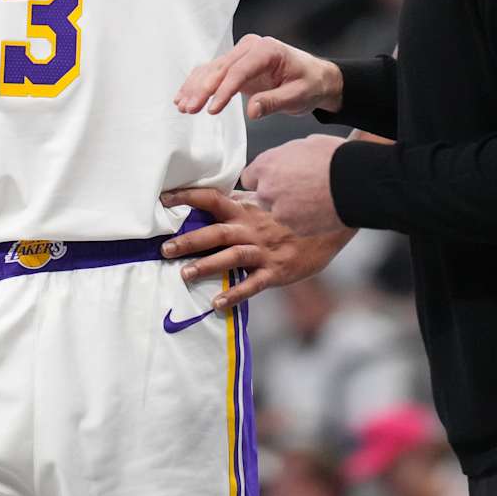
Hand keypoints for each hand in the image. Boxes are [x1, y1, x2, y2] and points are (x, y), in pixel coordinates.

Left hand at [159, 187, 353, 308]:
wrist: (333, 221)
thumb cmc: (296, 211)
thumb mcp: (269, 198)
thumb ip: (243, 198)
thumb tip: (221, 192)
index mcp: (246, 209)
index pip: (211, 199)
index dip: (187, 197)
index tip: (163, 199)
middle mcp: (251, 228)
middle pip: (215, 232)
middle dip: (188, 240)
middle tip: (164, 249)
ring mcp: (264, 250)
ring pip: (231, 256)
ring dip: (206, 265)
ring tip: (185, 274)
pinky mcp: (278, 270)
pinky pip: (254, 283)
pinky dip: (235, 294)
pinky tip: (218, 303)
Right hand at [174, 34, 341, 118]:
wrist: (315, 77)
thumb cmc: (310, 84)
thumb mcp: (299, 96)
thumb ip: (275, 102)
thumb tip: (252, 112)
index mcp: (267, 50)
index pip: (239, 70)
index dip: (224, 90)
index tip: (212, 109)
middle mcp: (251, 47)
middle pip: (221, 68)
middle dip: (202, 90)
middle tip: (189, 109)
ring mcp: (241, 54)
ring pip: (211, 69)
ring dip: (195, 88)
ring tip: (183, 107)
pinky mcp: (235, 64)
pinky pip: (212, 73)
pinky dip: (197, 85)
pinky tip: (184, 97)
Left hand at [239, 135, 347, 236]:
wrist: (354, 180)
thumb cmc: (334, 158)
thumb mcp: (304, 144)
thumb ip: (286, 156)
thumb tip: (287, 159)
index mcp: (266, 166)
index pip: (249, 177)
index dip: (263, 178)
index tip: (273, 178)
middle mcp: (267, 190)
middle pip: (263, 197)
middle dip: (277, 194)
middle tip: (298, 188)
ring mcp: (281, 212)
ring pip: (279, 212)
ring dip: (291, 208)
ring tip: (313, 197)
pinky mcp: (296, 228)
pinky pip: (296, 225)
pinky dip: (305, 220)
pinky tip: (320, 208)